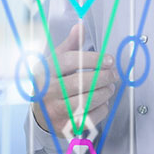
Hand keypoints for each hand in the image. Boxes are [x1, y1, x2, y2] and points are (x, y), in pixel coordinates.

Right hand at [32, 22, 118, 139]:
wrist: (40, 115)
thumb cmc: (52, 83)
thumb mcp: (55, 62)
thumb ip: (70, 45)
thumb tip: (80, 26)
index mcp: (44, 72)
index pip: (68, 61)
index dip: (92, 59)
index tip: (109, 59)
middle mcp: (46, 92)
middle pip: (79, 82)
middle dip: (102, 77)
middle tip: (113, 74)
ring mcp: (54, 111)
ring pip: (85, 102)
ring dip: (103, 93)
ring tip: (110, 87)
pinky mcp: (64, 127)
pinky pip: (88, 119)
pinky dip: (101, 110)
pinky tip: (103, 102)